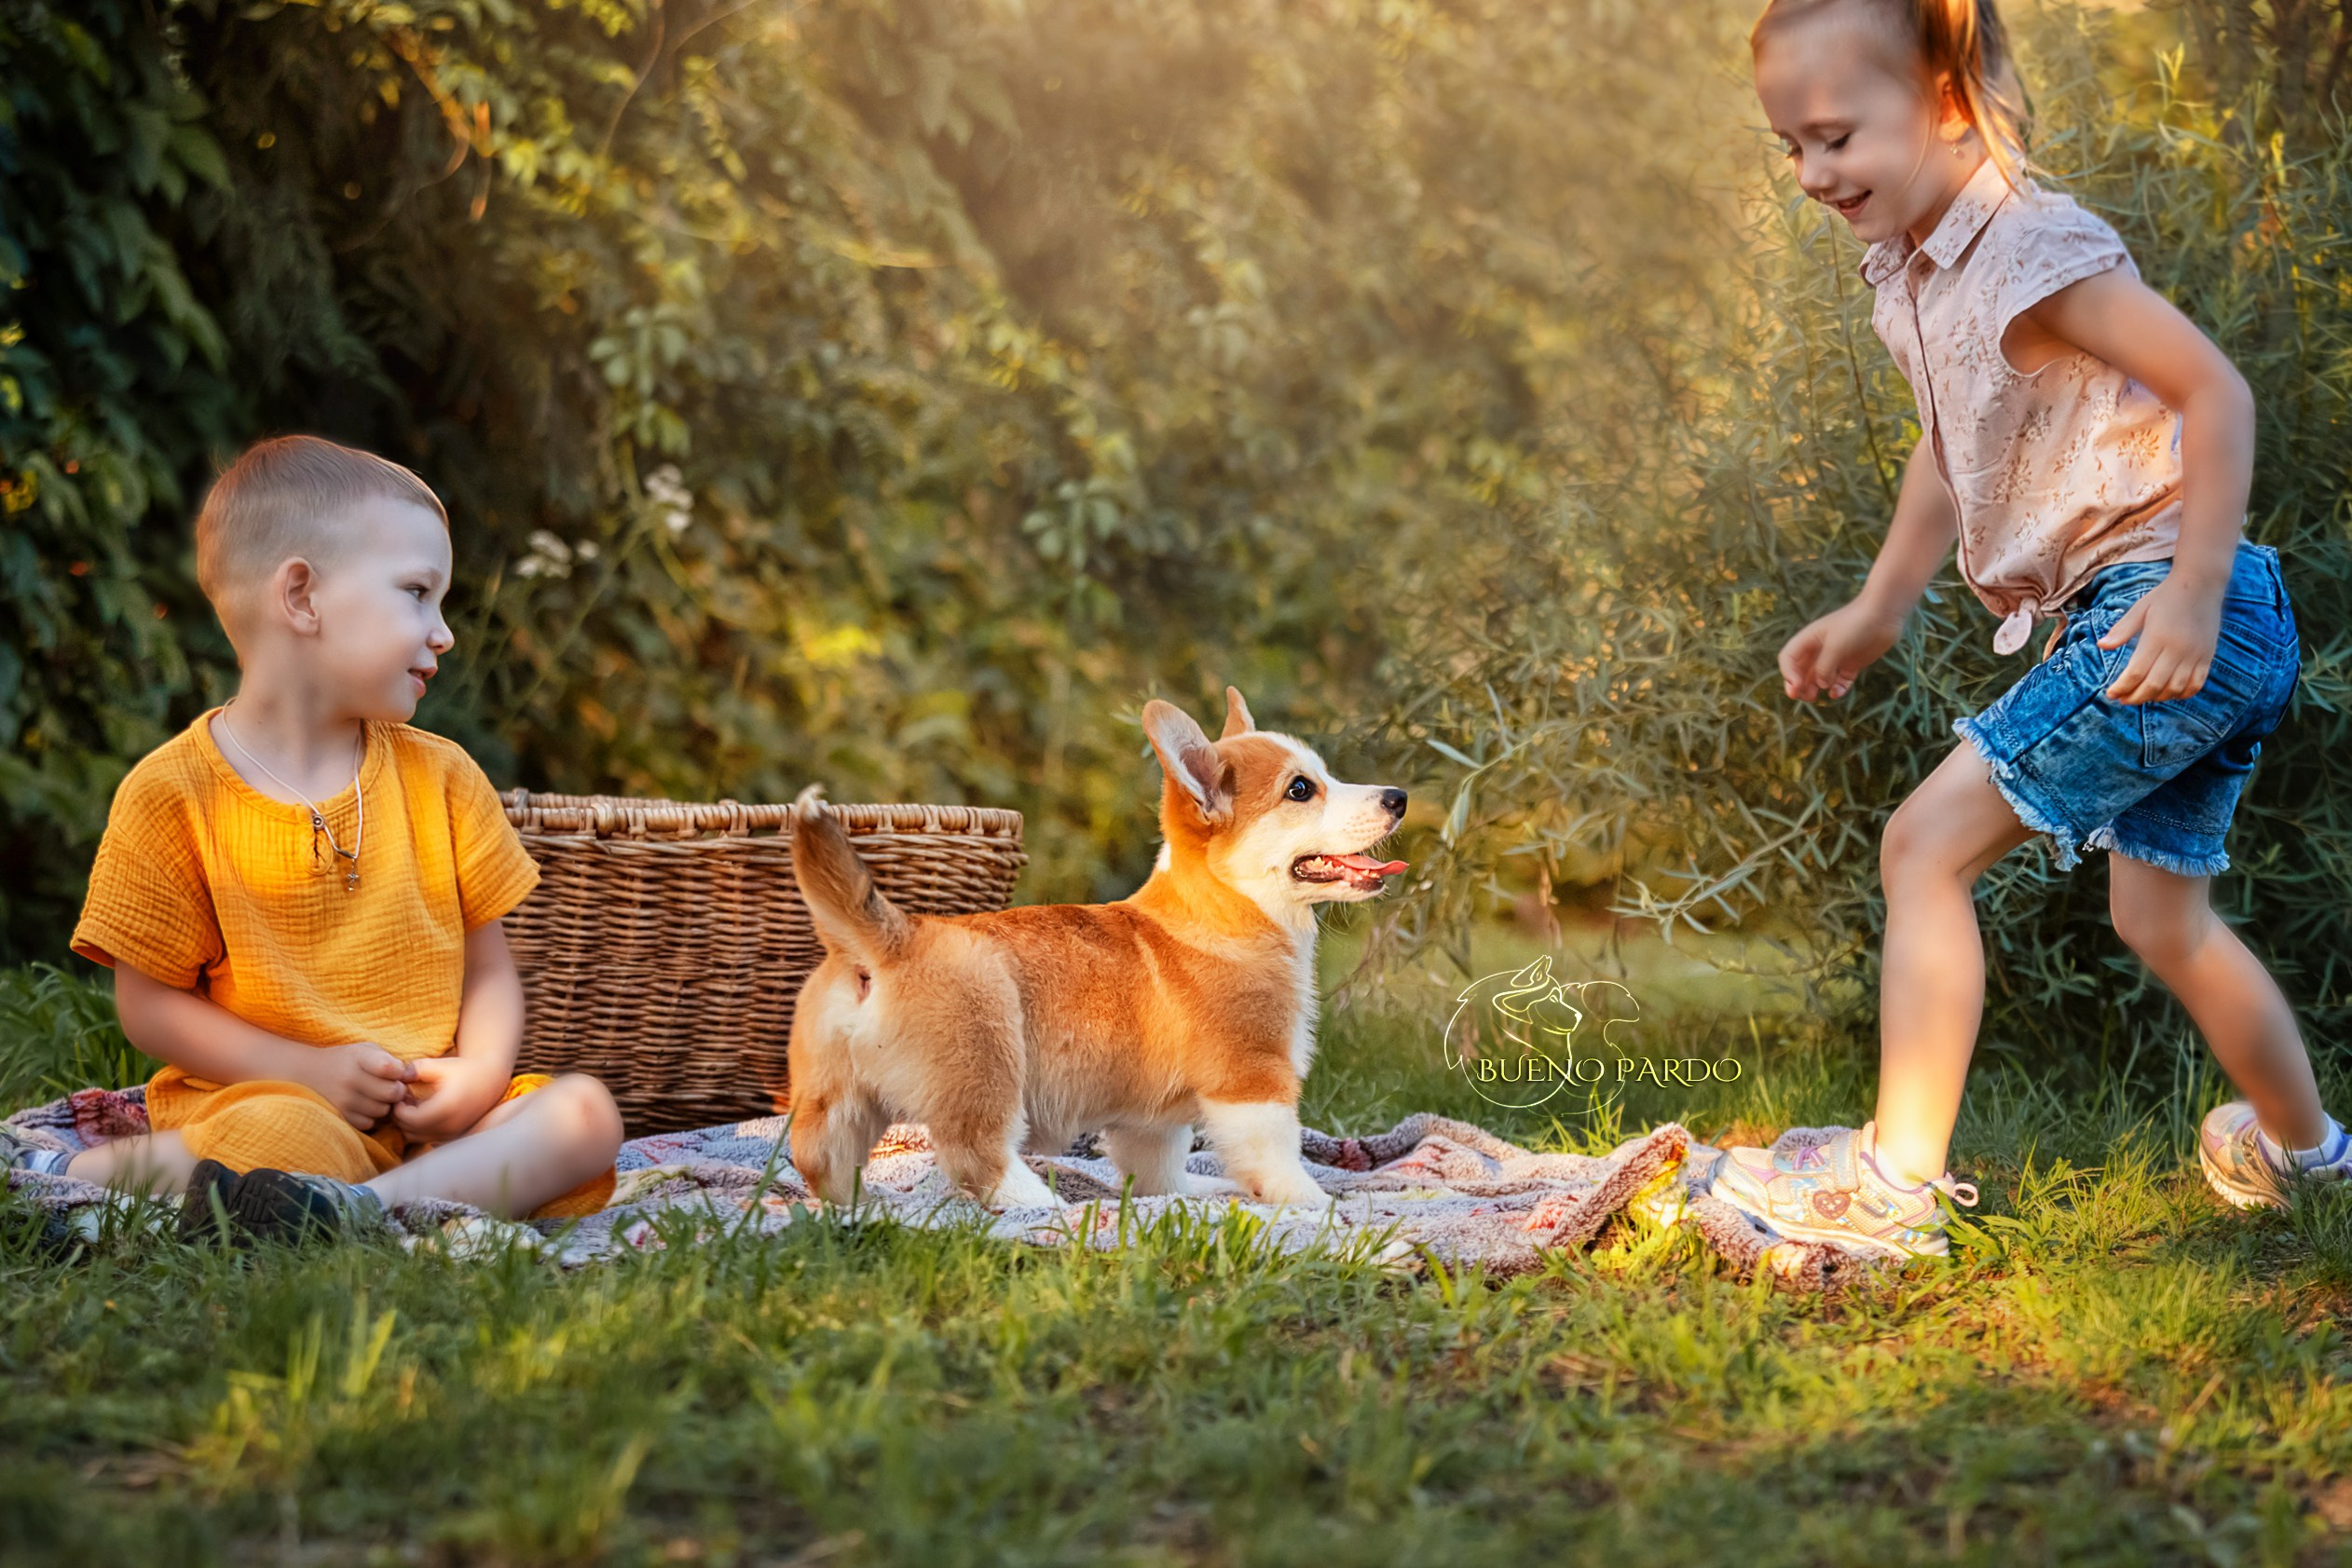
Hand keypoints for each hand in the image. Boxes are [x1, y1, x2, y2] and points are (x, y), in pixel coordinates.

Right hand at [302, 1042, 418, 1129]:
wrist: (308, 1073)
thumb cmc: (347, 1061)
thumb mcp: (366, 1051)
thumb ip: (391, 1061)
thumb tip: (412, 1077)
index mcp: (358, 1057)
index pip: (389, 1068)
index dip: (400, 1072)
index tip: (395, 1072)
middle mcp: (349, 1079)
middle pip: (392, 1093)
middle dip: (396, 1091)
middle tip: (389, 1087)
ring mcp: (342, 1100)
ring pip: (383, 1110)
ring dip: (384, 1105)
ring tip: (374, 1096)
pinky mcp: (339, 1116)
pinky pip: (369, 1123)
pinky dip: (371, 1117)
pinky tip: (364, 1106)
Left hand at [389, 1054, 508, 1142]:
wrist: (490, 1080)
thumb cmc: (464, 1070)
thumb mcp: (440, 1065)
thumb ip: (415, 1069)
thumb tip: (397, 1076)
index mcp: (447, 1107)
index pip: (411, 1119)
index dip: (399, 1109)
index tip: (400, 1096)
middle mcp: (451, 1125)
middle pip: (411, 1131)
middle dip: (402, 1117)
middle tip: (404, 1099)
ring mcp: (453, 1133)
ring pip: (417, 1138)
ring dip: (410, 1124)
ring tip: (414, 1105)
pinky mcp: (453, 1136)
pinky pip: (427, 1138)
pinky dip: (420, 1128)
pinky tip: (424, 1111)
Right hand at [1779, 598, 1903, 701]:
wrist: (1884, 614)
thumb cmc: (1856, 624)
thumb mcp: (1835, 646)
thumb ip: (1824, 667)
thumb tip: (1821, 685)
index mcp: (1809, 640)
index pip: (1788, 658)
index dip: (1788, 674)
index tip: (1796, 686)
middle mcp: (1819, 649)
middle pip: (1801, 671)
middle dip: (1799, 685)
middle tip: (1803, 697)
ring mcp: (1836, 657)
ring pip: (1819, 678)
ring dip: (1814, 688)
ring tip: (1815, 697)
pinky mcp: (1851, 664)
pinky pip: (1840, 681)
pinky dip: (1837, 689)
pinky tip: (1837, 693)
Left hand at [2099, 575, 2221, 703]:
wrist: (2201, 584)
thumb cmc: (2165, 596)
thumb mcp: (2140, 609)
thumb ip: (2122, 630)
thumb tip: (2101, 646)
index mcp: (2157, 637)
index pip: (2136, 672)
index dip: (2122, 687)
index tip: (2110, 694)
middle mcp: (2178, 648)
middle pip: (2154, 684)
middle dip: (2135, 697)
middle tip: (2122, 700)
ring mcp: (2196, 654)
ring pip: (2175, 688)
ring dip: (2157, 698)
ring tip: (2142, 696)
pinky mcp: (2208, 656)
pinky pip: (2196, 684)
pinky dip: (2181, 694)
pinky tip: (2167, 693)